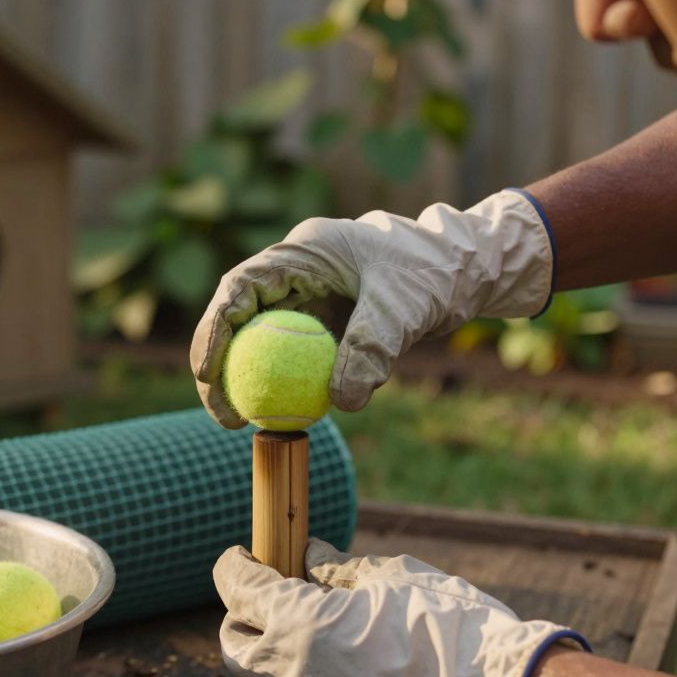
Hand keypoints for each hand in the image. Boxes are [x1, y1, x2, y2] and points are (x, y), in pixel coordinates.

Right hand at [190, 190, 553, 427]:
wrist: (468, 269)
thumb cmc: (436, 272)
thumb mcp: (404, 309)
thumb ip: (371, 349)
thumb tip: (340, 402)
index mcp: (303, 252)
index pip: (240, 288)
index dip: (214, 331)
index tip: (208, 375)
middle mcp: (296, 272)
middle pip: (238, 318)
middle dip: (220, 366)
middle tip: (225, 417)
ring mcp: (307, 298)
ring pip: (260, 339)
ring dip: (250, 380)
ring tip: (245, 425)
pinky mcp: (323, 322)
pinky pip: (294, 356)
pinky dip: (290, 385)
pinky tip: (291, 416)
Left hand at [212, 539, 587, 676]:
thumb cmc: (444, 625)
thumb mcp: (390, 579)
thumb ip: (338, 569)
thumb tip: (308, 555)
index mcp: (299, 621)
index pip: (239, 589)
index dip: (233, 568)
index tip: (239, 557)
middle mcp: (290, 670)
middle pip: (234, 642)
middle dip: (240, 615)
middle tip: (262, 596)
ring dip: (260, 658)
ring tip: (286, 637)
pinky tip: (315, 675)